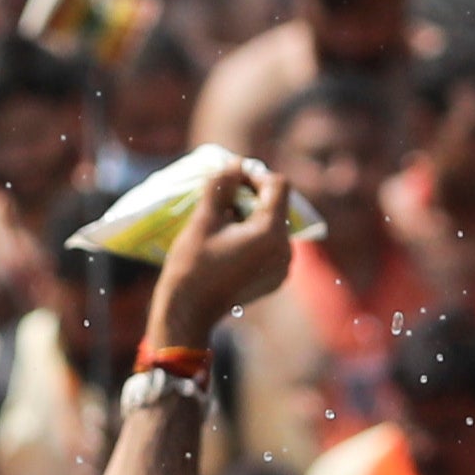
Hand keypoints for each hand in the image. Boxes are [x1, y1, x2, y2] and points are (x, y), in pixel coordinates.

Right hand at [145, 153, 296, 360]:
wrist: (188, 312)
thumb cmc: (191, 265)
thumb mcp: (203, 220)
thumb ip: (222, 186)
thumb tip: (234, 163)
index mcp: (271, 232)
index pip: (277, 186)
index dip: (255, 174)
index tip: (231, 176)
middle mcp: (285, 249)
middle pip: (277, 206)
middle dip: (252, 196)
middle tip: (222, 197)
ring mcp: (283, 266)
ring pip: (274, 225)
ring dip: (252, 215)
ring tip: (222, 220)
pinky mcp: (276, 277)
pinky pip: (271, 245)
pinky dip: (254, 236)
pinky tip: (228, 242)